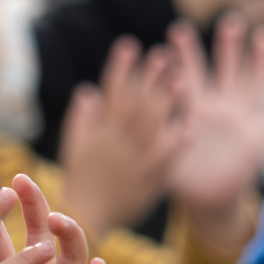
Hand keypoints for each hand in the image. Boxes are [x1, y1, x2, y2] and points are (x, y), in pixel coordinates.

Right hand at [57, 36, 179, 238]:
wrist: (87, 218)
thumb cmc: (79, 180)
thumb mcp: (74, 147)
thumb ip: (82, 119)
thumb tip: (88, 90)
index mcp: (100, 132)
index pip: (111, 93)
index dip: (121, 68)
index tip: (130, 45)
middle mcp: (117, 143)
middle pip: (136, 105)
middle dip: (149, 79)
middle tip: (164, 54)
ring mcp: (134, 161)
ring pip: (152, 127)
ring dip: (166, 103)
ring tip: (181, 80)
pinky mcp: (148, 179)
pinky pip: (165, 159)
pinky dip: (177, 143)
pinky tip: (189, 126)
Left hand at [159, 16, 263, 251]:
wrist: (208, 200)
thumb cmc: (182, 175)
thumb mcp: (165, 153)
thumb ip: (156, 135)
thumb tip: (140, 121)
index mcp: (194, 108)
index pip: (188, 75)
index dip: (183, 55)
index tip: (177, 30)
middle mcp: (221, 108)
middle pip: (225, 70)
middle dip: (228, 46)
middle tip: (230, 20)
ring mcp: (242, 120)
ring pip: (254, 84)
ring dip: (261, 62)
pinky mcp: (260, 138)